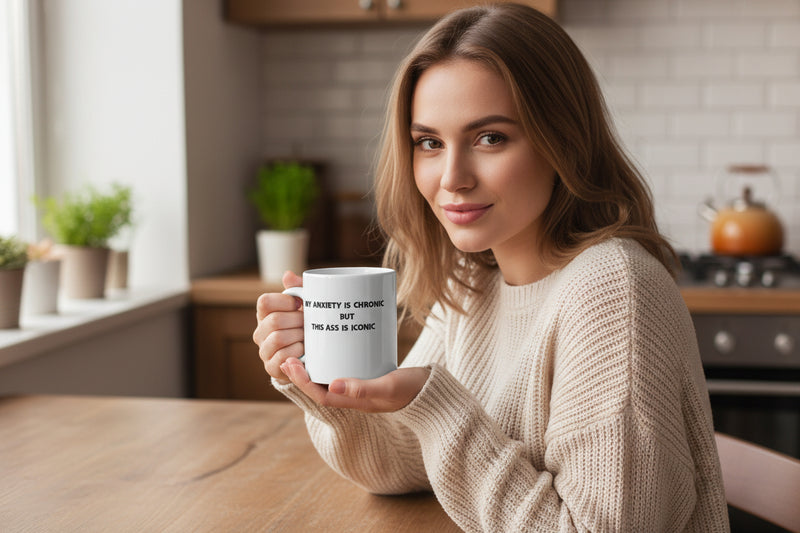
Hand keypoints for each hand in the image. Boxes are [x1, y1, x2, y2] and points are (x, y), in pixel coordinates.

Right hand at [253, 271, 304, 383]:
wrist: (308, 358)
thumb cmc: (305, 327)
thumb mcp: (304, 308)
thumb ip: (298, 289)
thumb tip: (288, 274)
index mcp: (265, 314)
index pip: (265, 301)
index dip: (285, 301)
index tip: (300, 304)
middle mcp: (260, 332)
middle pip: (274, 320)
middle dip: (297, 321)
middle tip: (309, 323)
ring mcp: (264, 351)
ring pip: (278, 338)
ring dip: (298, 337)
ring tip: (308, 337)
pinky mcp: (271, 368)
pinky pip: (283, 357)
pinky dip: (297, 353)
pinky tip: (305, 351)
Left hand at [280, 357, 429, 412]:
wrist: (432, 390)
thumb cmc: (412, 391)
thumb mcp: (388, 387)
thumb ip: (363, 388)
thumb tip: (333, 385)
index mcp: (354, 402)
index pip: (320, 394)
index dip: (302, 381)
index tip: (290, 364)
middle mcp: (352, 394)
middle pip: (320, 384)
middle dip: (302, 371)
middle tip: (288, 351)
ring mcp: (359, 383)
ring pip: (330, 374)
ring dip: (314, 362)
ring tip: (302, 344)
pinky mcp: (366, 371)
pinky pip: (343, 365)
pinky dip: (332, 355)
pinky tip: (328, 340)